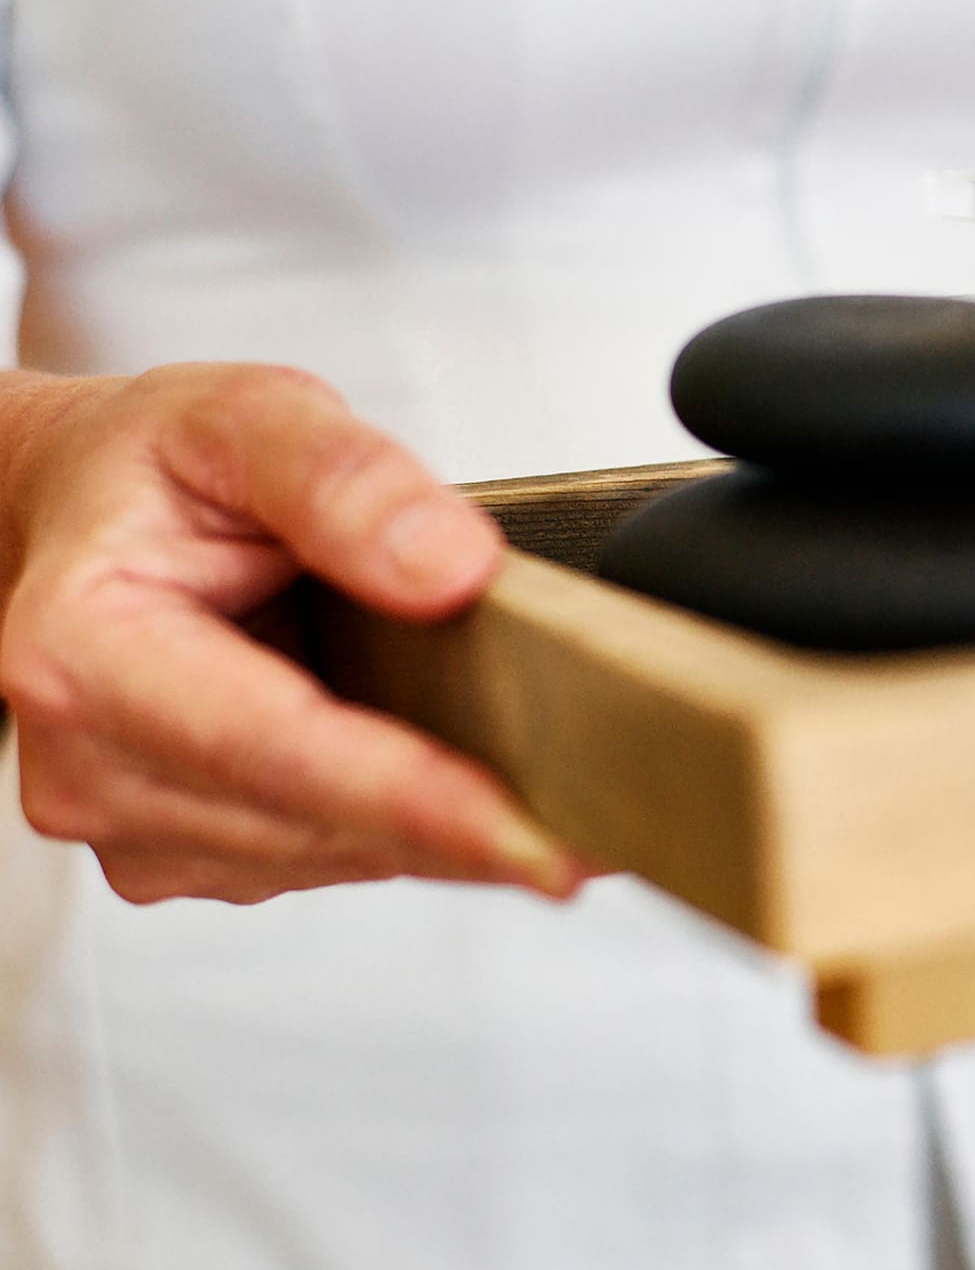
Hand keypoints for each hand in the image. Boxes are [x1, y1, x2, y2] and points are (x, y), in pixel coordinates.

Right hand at [0, 363, 590, 904]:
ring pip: (332, 855)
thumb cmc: (148, 466)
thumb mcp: (245, 415)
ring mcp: (130, 820)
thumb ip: (344, 477)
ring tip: (559, 801)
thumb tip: (448, 567)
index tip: (530, 835)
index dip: (417, 798)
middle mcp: (92, 763)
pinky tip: (470, 791)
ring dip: (446, 836)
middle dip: (468, 830)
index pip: (280, 749)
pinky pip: (323, 854)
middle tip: (611, 826)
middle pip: (317, 823)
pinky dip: (407, 829)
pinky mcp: (181, 848)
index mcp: (87, 650)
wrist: (70, 513)